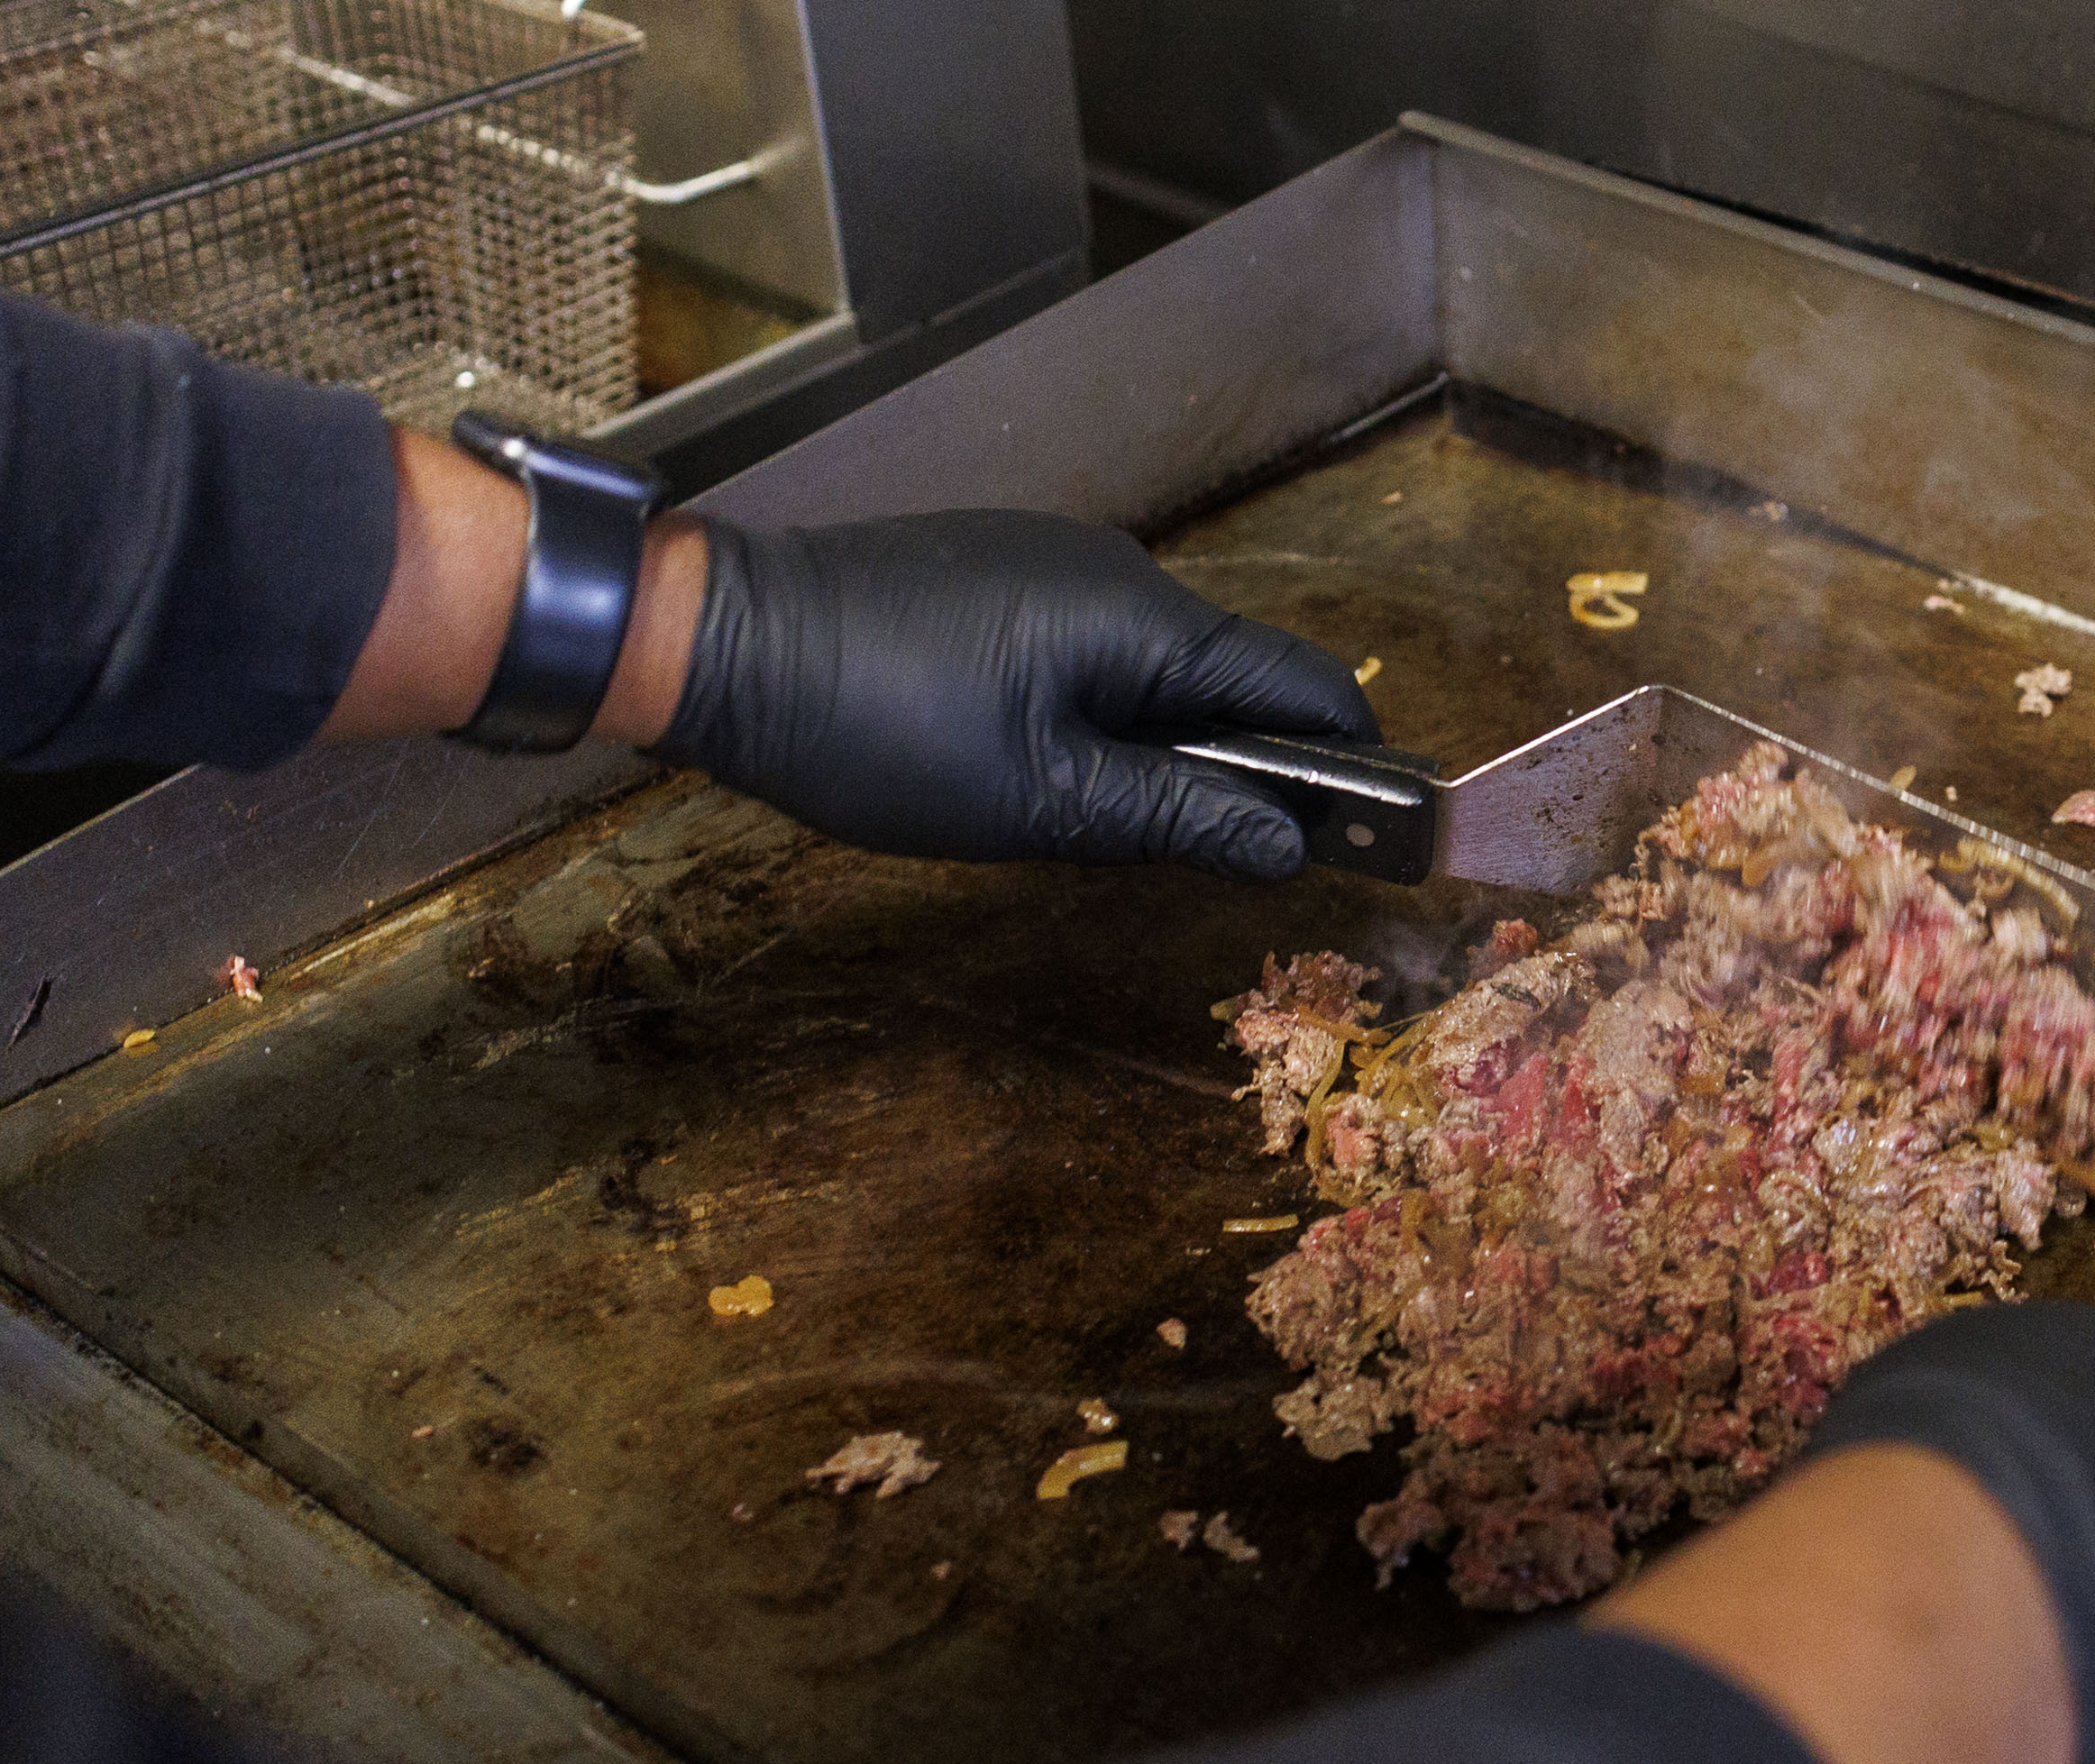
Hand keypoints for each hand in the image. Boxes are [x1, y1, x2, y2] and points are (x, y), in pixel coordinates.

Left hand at [653, 511, 1380, 879]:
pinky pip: (1098, 653)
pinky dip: (1112, 718)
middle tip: (1238, 864)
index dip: (1351, 764)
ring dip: (1174, 750)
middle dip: (1254, 768)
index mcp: (1142, 618)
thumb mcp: (1039, 801)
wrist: (719, 642)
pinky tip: (1059, 774)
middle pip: (1236, 679)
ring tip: (1130, 830)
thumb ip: (1176, 821)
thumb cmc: (875, 724)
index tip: (1375, 840)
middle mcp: (1115, 572)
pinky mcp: (1002, 582)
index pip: (1302, 685)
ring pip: (1163, 672)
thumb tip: (1290, 848)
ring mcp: (1054, 568)